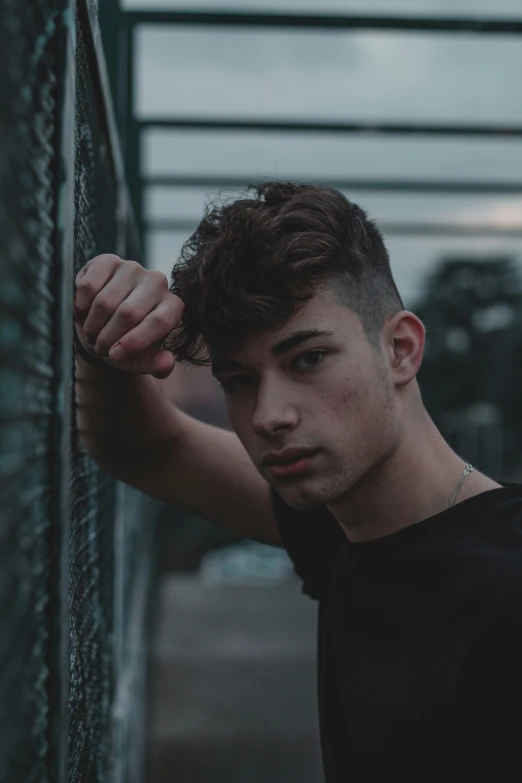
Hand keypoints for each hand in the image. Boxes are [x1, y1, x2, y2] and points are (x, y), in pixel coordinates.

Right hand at [74, 254, 183, 378]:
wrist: (102, 325)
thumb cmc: (126, 344)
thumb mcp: (141, 360)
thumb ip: (156, 365)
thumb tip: (166, 363)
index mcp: (173, 307)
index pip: (158, 322)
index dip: (134, 342)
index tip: (115, 356)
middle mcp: (158, 282)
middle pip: (129, 313)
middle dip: (109, 337)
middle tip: (101, 348)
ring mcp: (133, 268)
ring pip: (106, 302)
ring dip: (93, 326)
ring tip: (93, 334)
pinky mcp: (108, 261)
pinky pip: (89, 286)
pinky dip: (81, 307)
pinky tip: (84, 313)